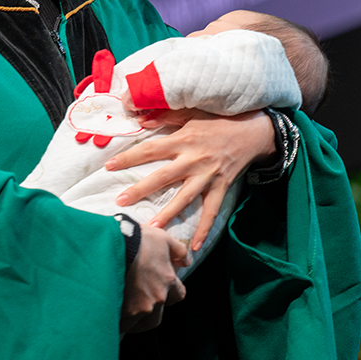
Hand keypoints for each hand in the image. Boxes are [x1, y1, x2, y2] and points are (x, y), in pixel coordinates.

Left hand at [105, 109, 275, 249]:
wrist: (251, 131)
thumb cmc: (218, 120)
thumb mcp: (191, 113)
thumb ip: (165, 117)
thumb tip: (139, 119)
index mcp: (183, 140)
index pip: (150, 150)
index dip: (129, 158)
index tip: (109, 166)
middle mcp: (193, 159)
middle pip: (163, 177)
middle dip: (140, 190)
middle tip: (120, 202)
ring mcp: (208, 176)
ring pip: (185, 198)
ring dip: (168, 214)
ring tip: (152, 229)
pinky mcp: (221, 187)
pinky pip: (211, 211)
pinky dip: (204, 229)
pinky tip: (194, 246)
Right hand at [120, 225, 188, 332]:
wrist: (113, 243)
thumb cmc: (137, 239)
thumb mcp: (163, 238)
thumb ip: (178, 252)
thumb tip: (187, 261)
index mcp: (168, 281)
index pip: (178, 296)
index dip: (170, 295)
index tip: (161, 292)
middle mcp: (157, 298)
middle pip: (158, 316)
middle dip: (150, 313)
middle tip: (138, 305)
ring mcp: (139, 307)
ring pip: (140, 323)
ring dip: (134, 320)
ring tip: (123, 314)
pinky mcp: (121, 312)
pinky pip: (122, 325)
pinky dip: (119, 322)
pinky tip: (112, 316)